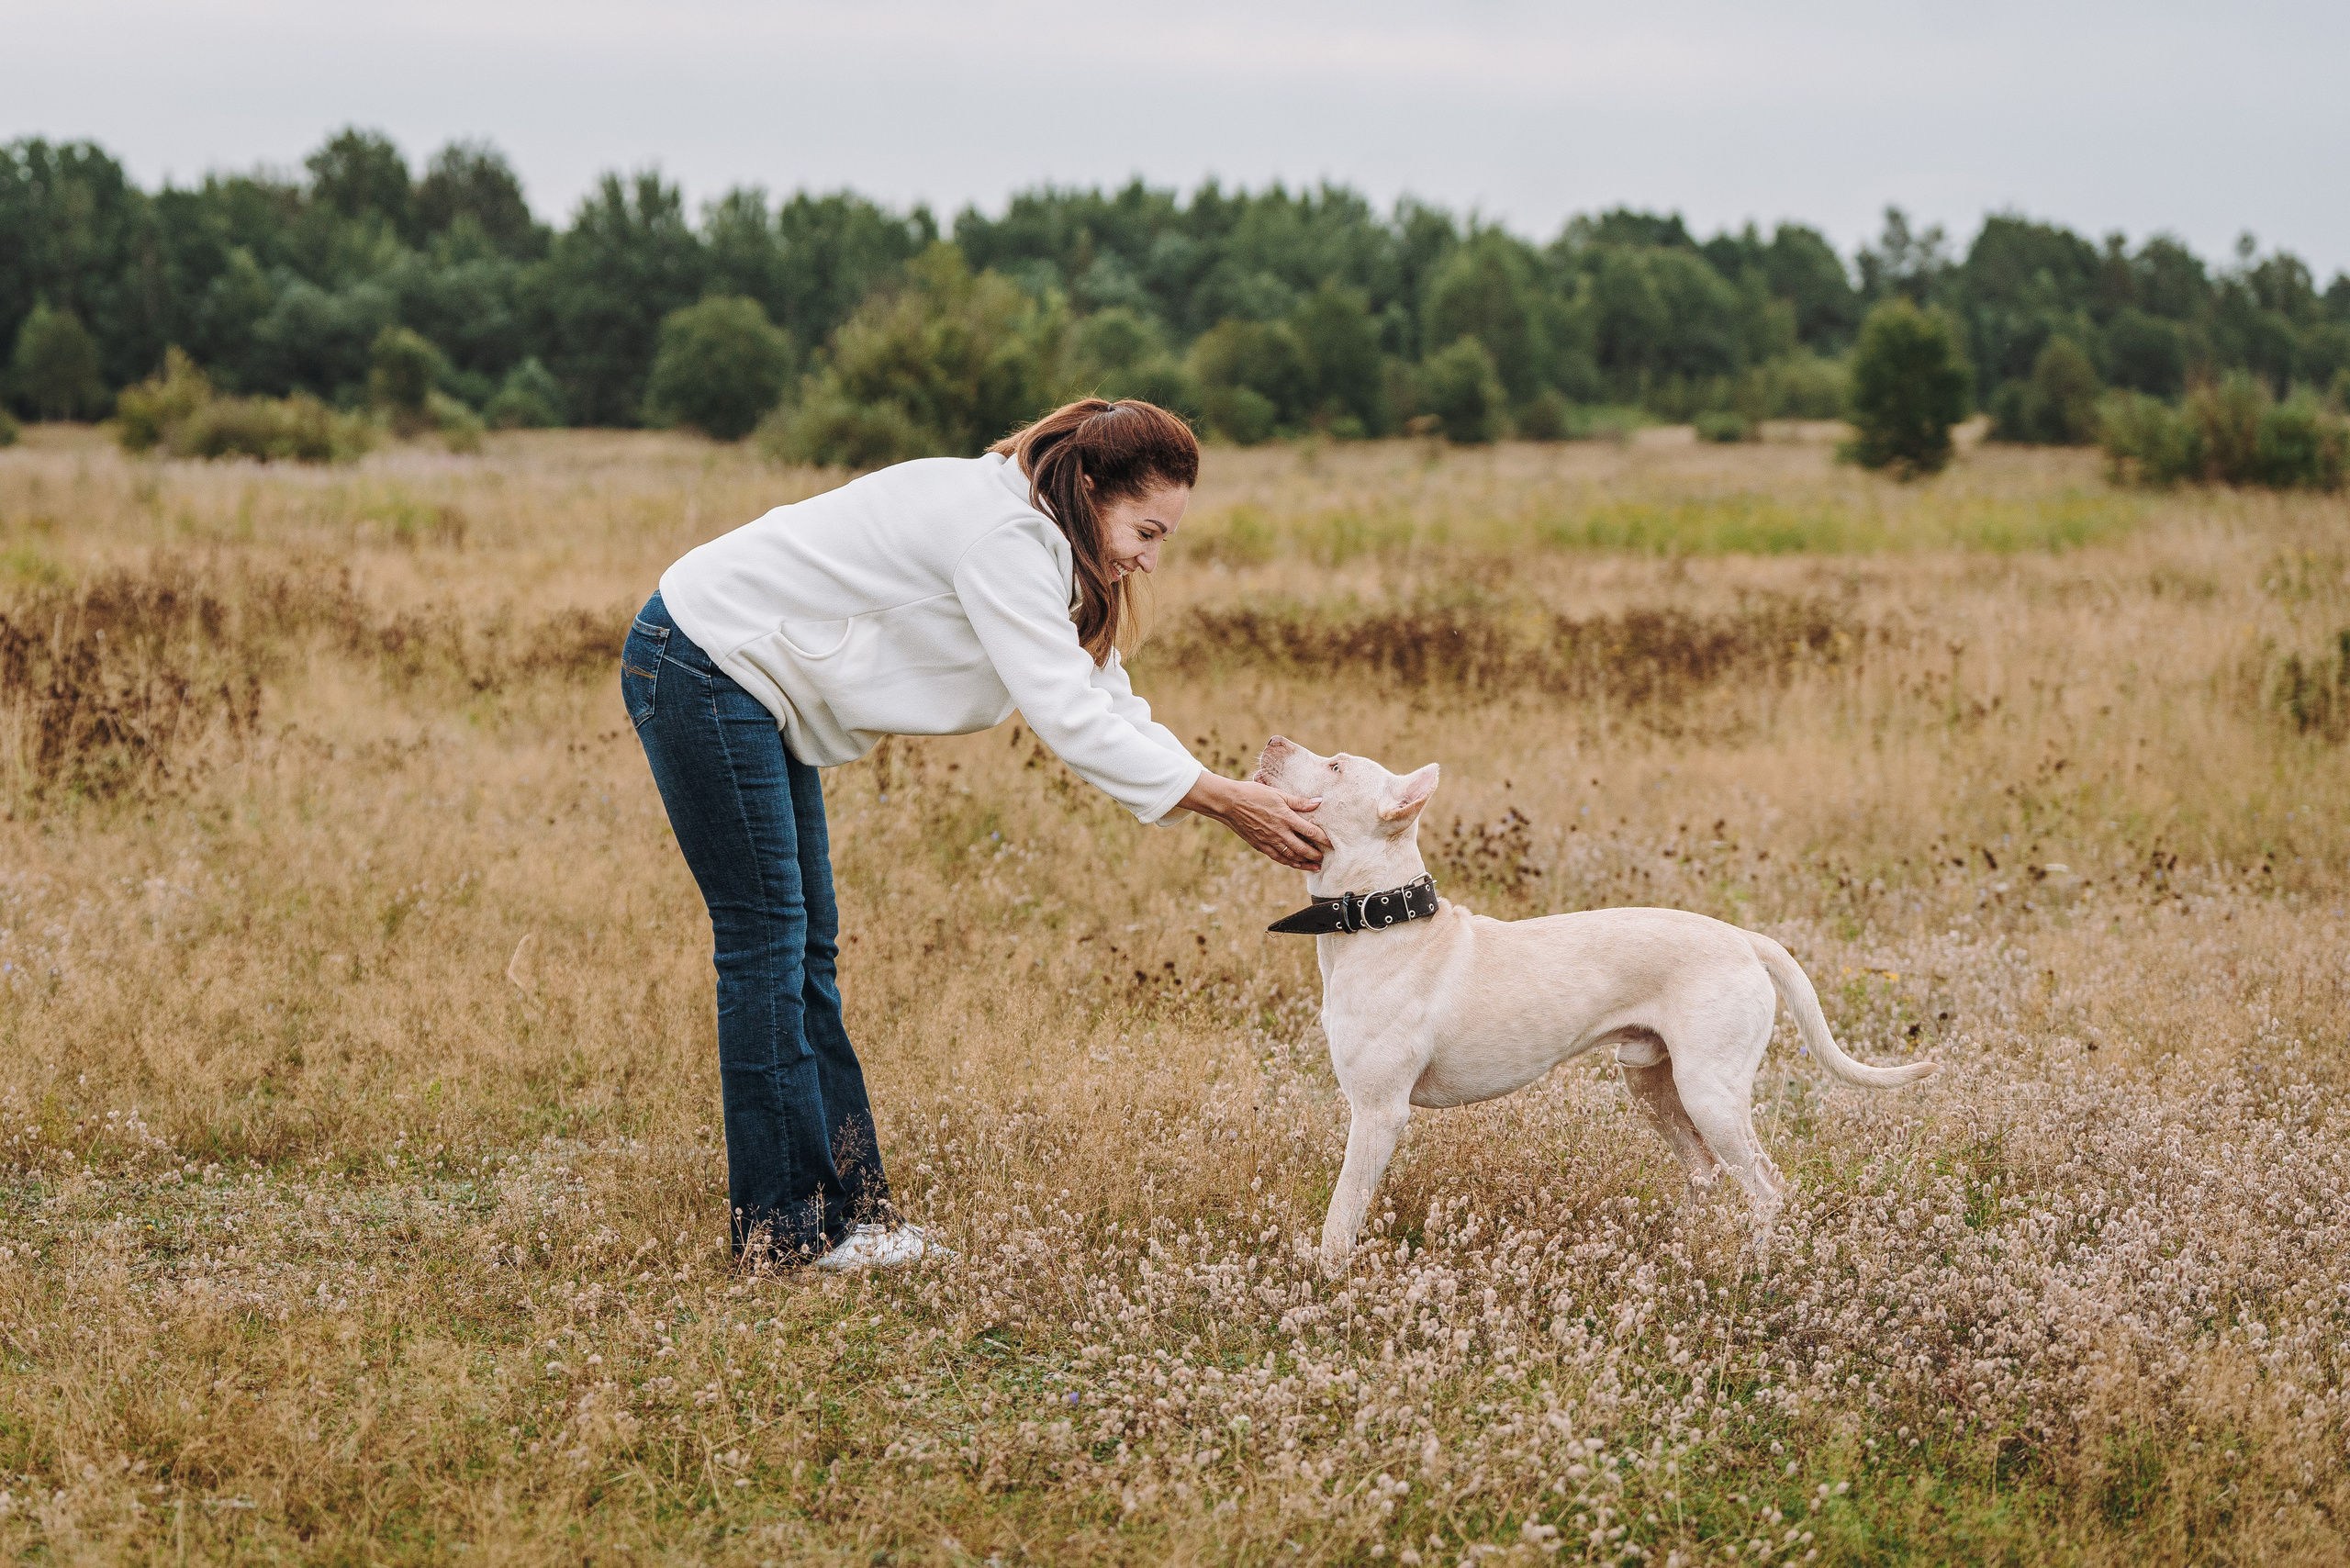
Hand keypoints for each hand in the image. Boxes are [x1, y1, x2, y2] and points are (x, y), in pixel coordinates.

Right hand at [1179, 771, 1328, 870]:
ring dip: (1304, 863)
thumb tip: (1318, 802)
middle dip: (1315, 855)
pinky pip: (1277, 857)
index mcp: (1286, 818)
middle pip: (1303, 848)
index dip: (1323, 839)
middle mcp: (1279, 832)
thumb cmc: (1254, 794)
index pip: (1311, 832)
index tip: (1332, 844)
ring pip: (1291, 857)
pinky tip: (1294, 864)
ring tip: (1314, 866)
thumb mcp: (1278, 794)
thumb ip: (1299, 801)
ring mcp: (1269, 841)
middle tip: (1324, 859)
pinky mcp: (1260, 845)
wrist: (1230, 803)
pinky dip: (1288, 863)